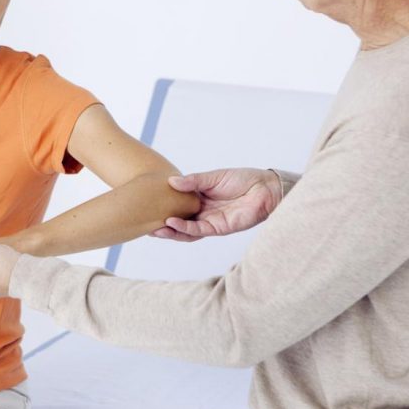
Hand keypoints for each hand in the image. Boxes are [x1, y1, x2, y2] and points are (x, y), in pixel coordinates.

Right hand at [150, 168, 281, 241]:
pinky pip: (198, 231)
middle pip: (178, 221)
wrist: (264, 189)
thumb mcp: (213, 177)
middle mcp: (202, 211)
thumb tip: (171, 182)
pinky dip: (184, 228)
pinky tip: (172, 223)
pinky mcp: (218, 228)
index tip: (145, 205)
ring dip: (170, 231)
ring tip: (154, 228)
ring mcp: (209, 221)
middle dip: (162, 224)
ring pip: (185, 231)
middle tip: (143, 222)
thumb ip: (193, 181)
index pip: (177, 205)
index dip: (162, 207)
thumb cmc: (243, 180)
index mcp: (200, 197)